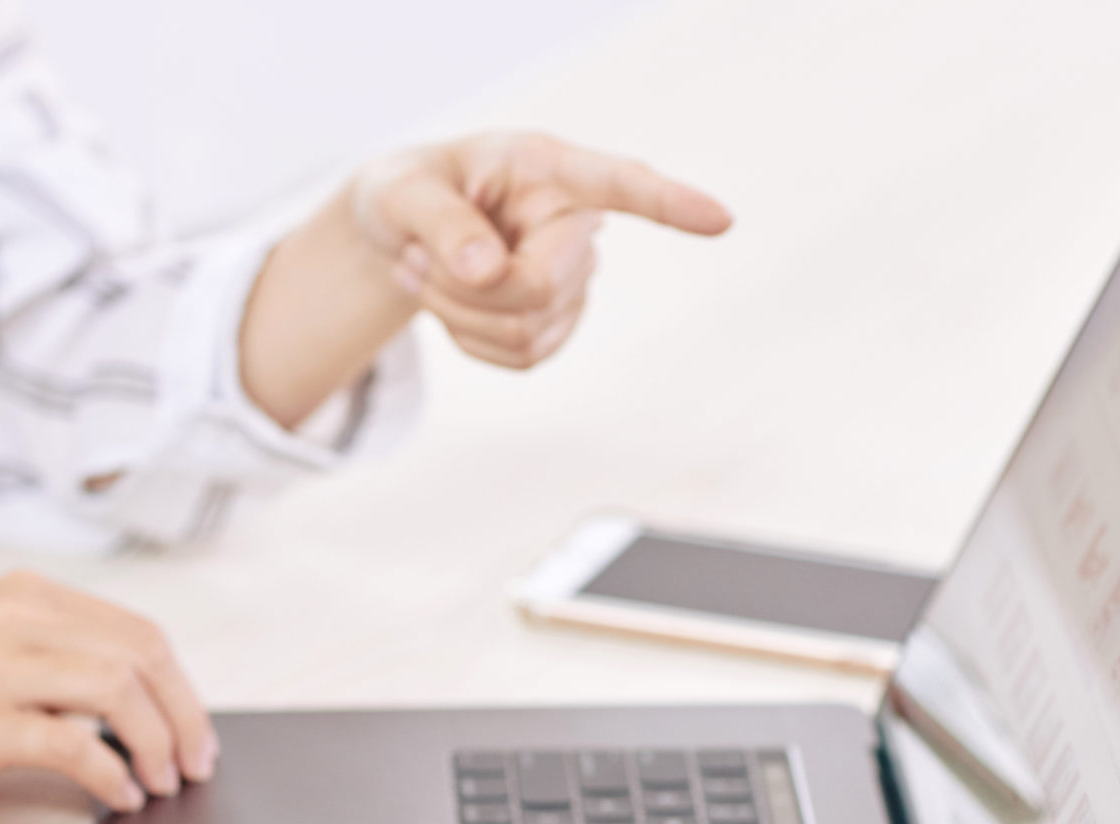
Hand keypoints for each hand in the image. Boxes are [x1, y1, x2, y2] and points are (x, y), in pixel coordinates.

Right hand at [0, 569, 214, 811]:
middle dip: (182, 717)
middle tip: (194, 762)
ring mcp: (1, 668)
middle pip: (139, 658)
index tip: (193, 726)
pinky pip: (75, 745)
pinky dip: (111, 774)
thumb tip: (142, 694)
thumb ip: (62, 652)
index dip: (178, 685)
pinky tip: (120, 793)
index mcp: (28, 596)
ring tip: (161, 779)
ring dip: (155, 743)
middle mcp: (18, 620)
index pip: (135, 631)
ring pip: (118, 692)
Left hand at [350, 132, 731, 367]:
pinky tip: (450, 302)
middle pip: (539, 288)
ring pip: (526, 333)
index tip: (720, 220)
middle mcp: (574, 221)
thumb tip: (487, 270)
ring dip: (457, 316)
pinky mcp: (558, 323)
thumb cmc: (405, 194)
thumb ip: (440, 223)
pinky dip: (468, 341)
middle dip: (464, 293)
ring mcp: (574, 277)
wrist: (398, 231)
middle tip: (412, 261)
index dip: (670, 204)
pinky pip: (519, 359)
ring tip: (422, 270)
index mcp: (545, 168)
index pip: (619, 185)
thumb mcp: (399, 193)